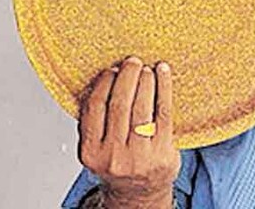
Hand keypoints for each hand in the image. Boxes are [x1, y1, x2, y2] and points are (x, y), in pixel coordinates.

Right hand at [78, 56, 179, 208]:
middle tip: (132, 62)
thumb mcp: (96, 148)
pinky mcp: (162, 152)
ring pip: (142, 108)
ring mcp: (139, 156)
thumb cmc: (119, 163)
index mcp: (91, 152)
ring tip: (147, 68)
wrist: (140, 193)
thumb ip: (94, 121)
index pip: (94, 108)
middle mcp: (113, 156)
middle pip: (120, 105)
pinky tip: (163, 74)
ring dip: (146, 81)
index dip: (103, 84)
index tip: (111, 69)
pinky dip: (164, 88)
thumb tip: (100, 79)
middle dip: (127, 77)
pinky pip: (163, 112)